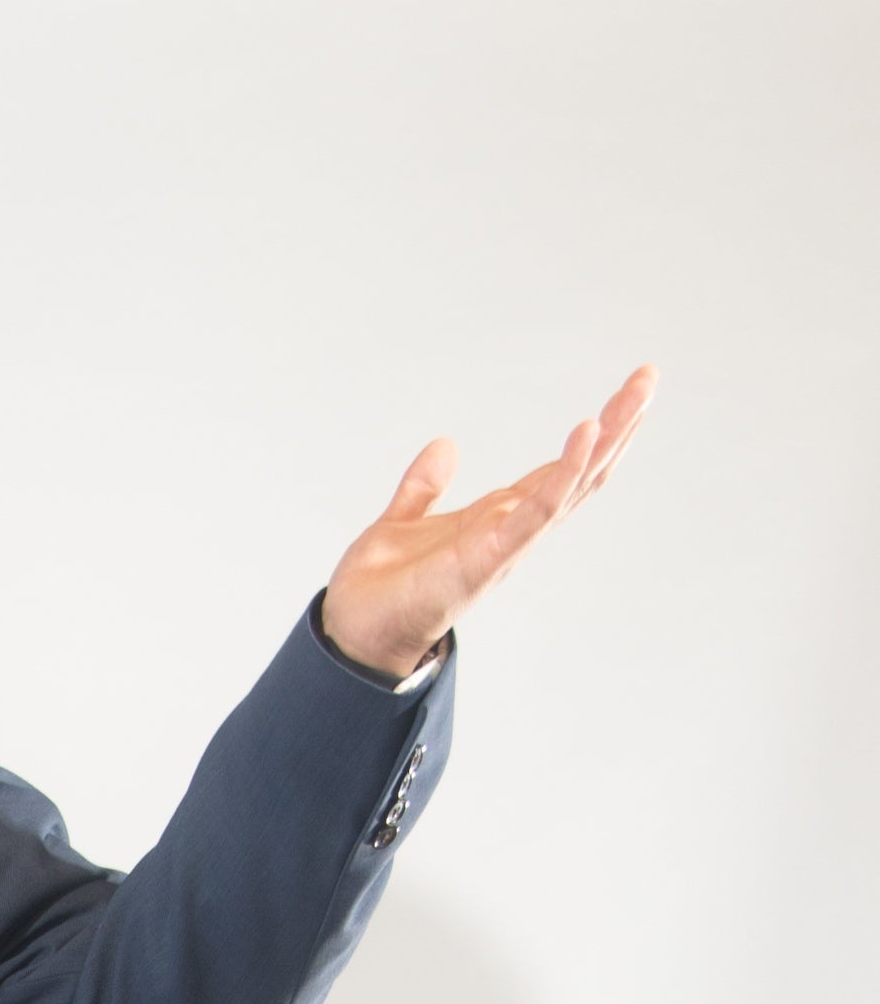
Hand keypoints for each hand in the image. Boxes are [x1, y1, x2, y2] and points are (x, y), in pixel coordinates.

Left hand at [321, 364, 657, 678]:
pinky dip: (565, 472)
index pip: (559, 470)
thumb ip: (425, 485)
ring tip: (638, 394)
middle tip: (649, 376)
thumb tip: (445, 444)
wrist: (354, 627)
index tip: (627, 394)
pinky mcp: (491, 555)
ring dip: (609, 438)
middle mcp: (513, 529)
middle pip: (581, 470)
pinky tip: (587, 432)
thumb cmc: (381, 588)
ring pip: (574, 484)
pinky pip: (539, 509)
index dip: (594, 435)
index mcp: (498, 518)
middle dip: (618, 424)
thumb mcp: (404, 520)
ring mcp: (508, 542)